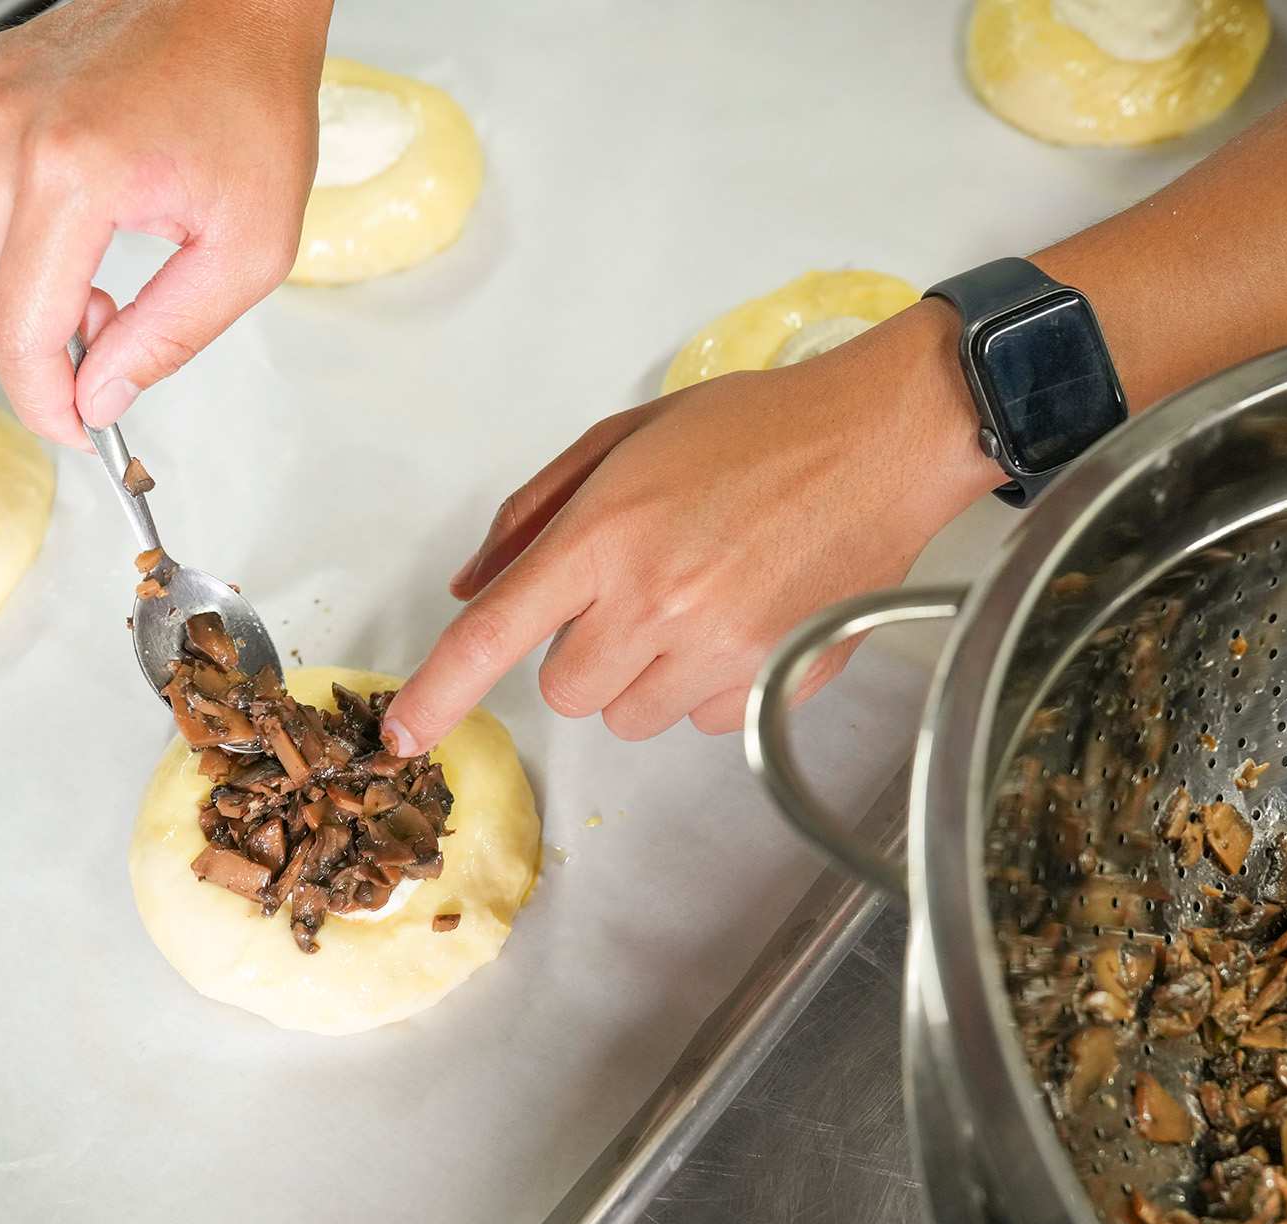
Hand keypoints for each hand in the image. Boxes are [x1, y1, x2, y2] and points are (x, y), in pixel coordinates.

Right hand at [0, 0, 331, 445]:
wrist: (235, 4)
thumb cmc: (251, 103)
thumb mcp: (249, 249)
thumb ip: (169, 338)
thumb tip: (99, 399)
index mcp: (76, 170)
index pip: (17, 331)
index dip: (46, 403)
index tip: (81, 424)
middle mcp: (3, 128)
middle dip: (12, 354)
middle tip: (91, 337)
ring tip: (52, 284)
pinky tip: (21, 240)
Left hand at [380, 302, 1003, 755]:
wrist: (884, 441)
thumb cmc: (756, 428)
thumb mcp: (625, 439)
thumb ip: (535, 513)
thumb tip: (469, 584)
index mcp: (607, 534)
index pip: (495, 635)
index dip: (438, 693)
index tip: (402, 733)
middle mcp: (656, 603)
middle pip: (566, 691)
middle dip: (582, 652)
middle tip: (631, 592)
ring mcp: (718, 651)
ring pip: (629, 715)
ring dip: (642, 674)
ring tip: (696, 600)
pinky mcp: (771, 683)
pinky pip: (698, 721)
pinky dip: (704, 687)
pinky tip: (740, 620)